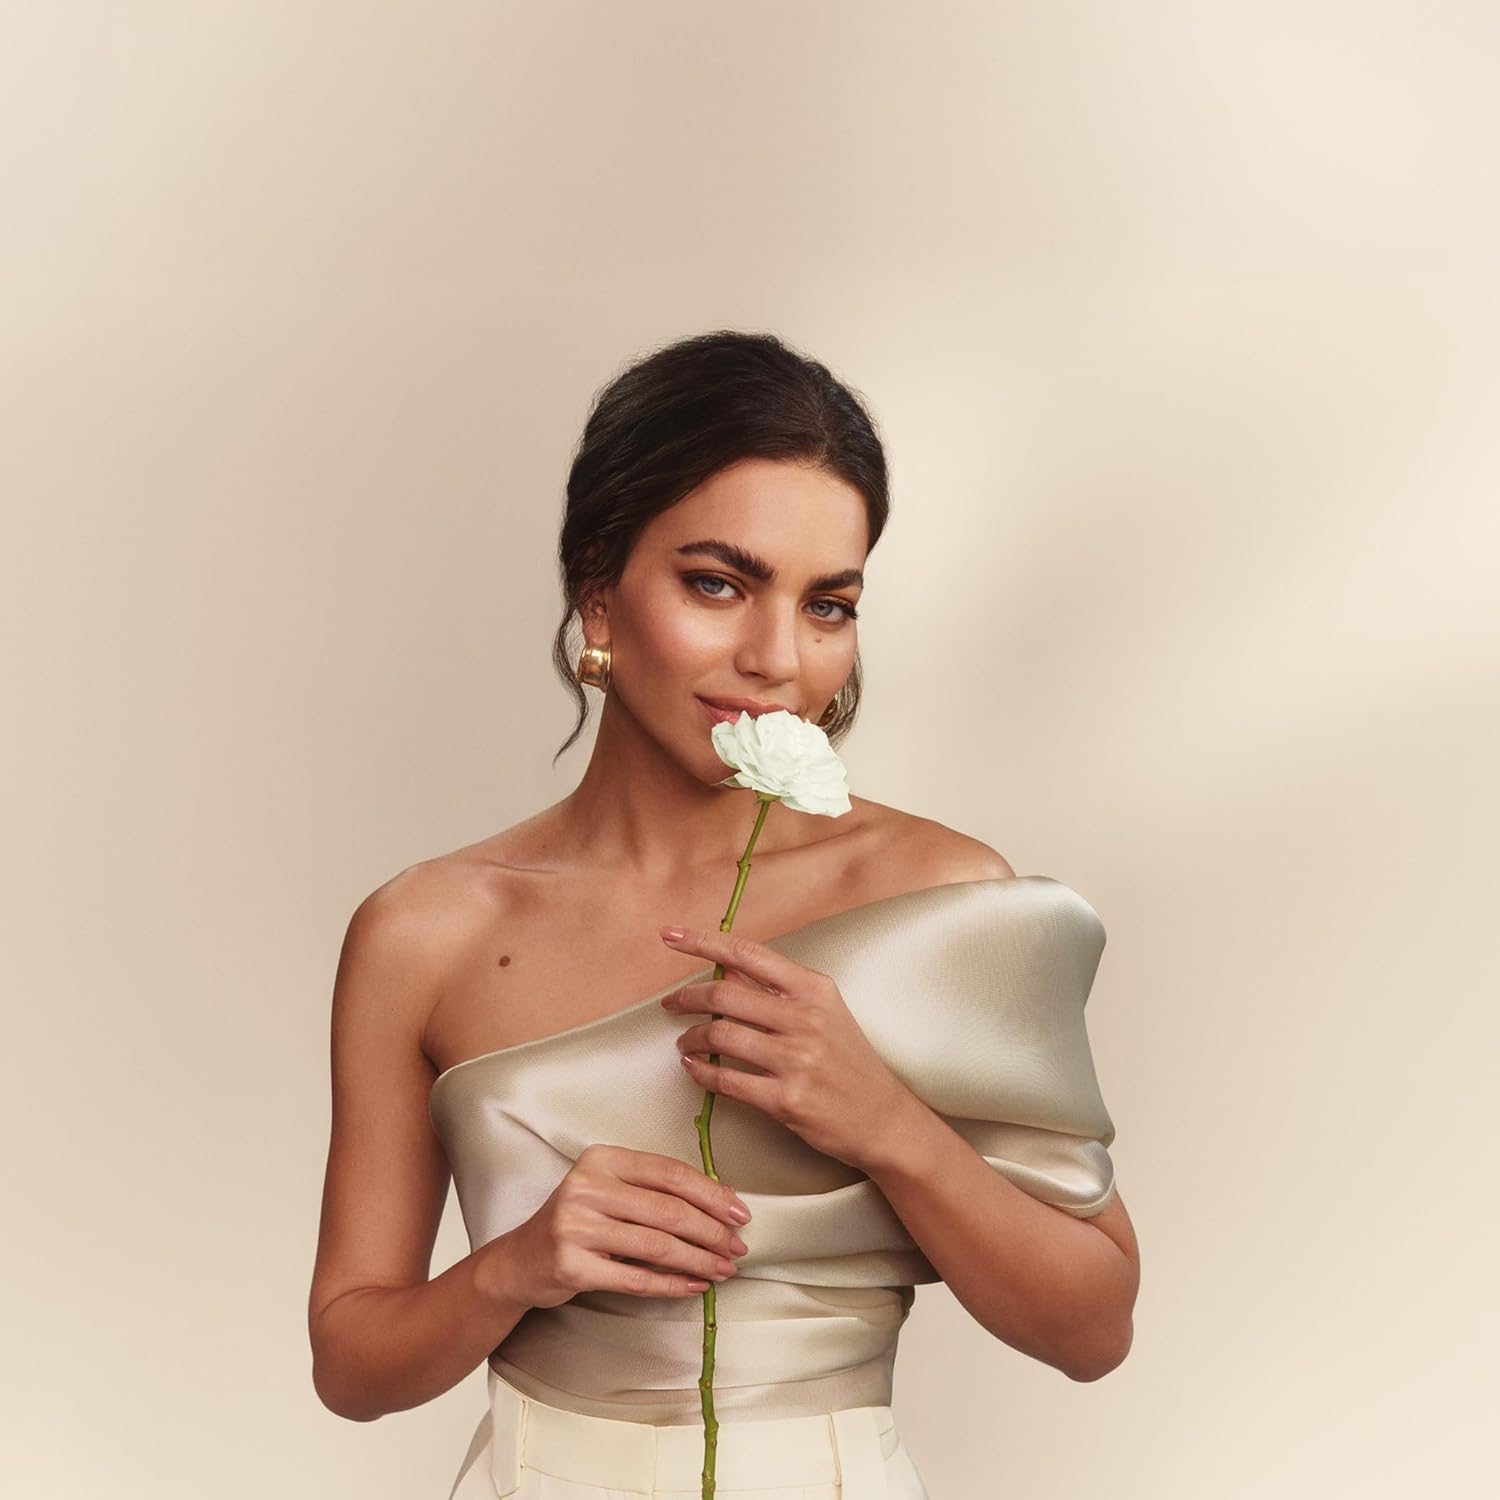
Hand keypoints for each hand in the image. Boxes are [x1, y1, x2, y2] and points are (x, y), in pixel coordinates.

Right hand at [502, 1144, 751, 1308]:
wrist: (520, 1261)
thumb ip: (652, 1189)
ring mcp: (576, 1226)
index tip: (740, 1213)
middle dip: (711, 1231)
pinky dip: (671, 1284)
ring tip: (724, 1269)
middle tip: (738, 1248)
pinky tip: (694, 1286)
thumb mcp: (608, 1190)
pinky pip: (635, 1278)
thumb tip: (720, 1199)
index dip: (711, 1193)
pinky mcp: (572, 1266)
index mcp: (601, 1159)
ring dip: (698, 1260)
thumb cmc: (577, 1221)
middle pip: (668, 1210)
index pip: (669, 1172)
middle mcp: (586, 1186)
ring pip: (657, 1245)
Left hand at [659, 924, 924, 1172]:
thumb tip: (726, 968)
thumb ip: (777, 990)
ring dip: (692, 1038)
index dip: (704, 941)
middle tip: (671, 1004)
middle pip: (725, 993)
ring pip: (720, 1036)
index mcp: (814, 989)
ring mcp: (797, 1059)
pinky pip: (726, 1080)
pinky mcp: (786, 1099)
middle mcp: (806, 1018)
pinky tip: (694, 1068)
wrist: (882, 1117)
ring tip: (685, 1043)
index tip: (670, 936)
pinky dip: (700, 1072)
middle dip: (687, 997)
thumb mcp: (824, 1012)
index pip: (748, 954)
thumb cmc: (848, 1061)